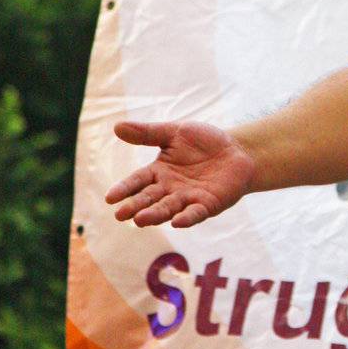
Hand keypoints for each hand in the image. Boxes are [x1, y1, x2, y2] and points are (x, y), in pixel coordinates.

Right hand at [107, 120, 255, 227]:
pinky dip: (186, 218)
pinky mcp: (207, 205)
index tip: (110, 198)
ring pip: (168, 208)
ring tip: (140, 220)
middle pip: (149, 199)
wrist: (237, 149)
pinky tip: (177, 222)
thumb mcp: (175, 132)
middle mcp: (169, 189)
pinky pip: (195, 213)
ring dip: (155, 215)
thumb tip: (117, 126)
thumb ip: (147, 133)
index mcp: (158, 172)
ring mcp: (187, 198)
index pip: (137, 182)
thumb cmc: (203, 141)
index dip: (124, 189)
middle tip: (121, 215)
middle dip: (135, 206)